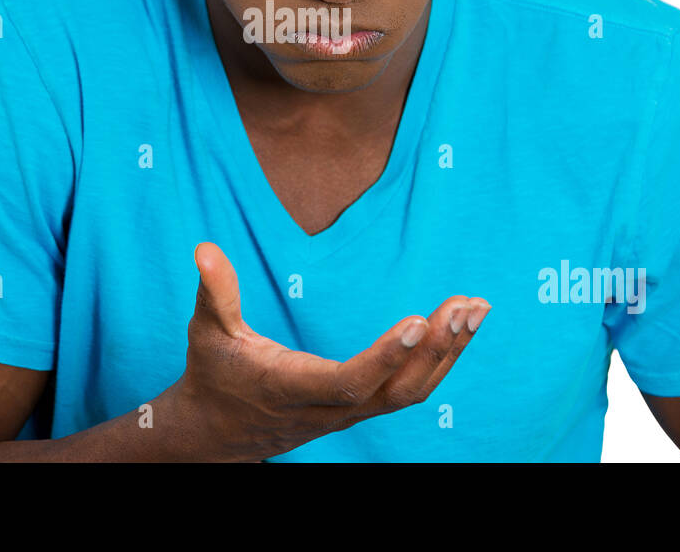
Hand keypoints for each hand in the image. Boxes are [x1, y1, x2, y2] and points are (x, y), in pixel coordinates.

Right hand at [160, 241, 489, 461]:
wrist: (217, 431)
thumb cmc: (214, 374)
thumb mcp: (207, 332)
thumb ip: (214, 292)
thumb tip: (204, 248)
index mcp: (293, 388)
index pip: (349, 381)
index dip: (385, 357)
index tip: (416, 321)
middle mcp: (329, 408)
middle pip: (396, 391)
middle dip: (435, 351)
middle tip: (465, 306)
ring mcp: (349, 412)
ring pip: (410, 393)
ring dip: (447, 353)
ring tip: (475, 309)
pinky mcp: (360, 406)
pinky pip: (408, 389)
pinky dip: (438, 359)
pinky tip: (458, 327)